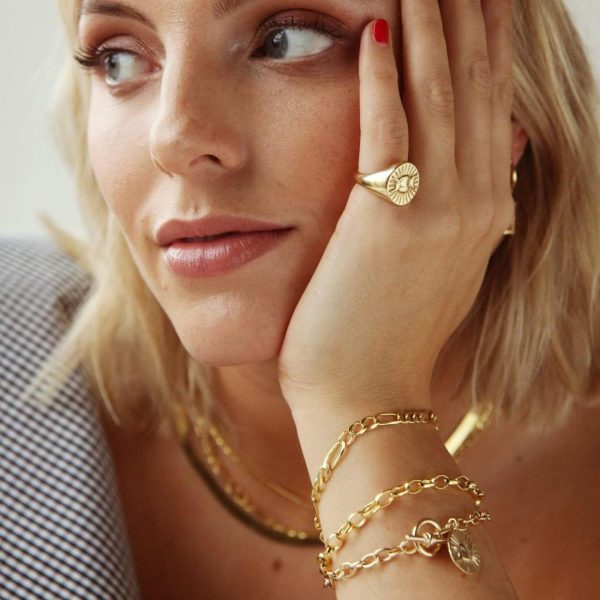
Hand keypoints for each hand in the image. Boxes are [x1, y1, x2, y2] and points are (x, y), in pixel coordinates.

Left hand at [278, 1, 513, 415]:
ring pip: (438, 96)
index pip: (488, 107)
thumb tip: (497, 152)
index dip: (487, 47)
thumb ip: (469, 210)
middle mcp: (473, 203)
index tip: (480, 1)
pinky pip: (388, 130)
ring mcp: (436, 212)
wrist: (365, 396)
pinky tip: (377, 26)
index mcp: (483, 212)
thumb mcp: (443, 269)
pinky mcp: (386, 221)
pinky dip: (383, 75)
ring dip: (431, 25)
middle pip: (474, 87)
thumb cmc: (385, 336)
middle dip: (468, 16)